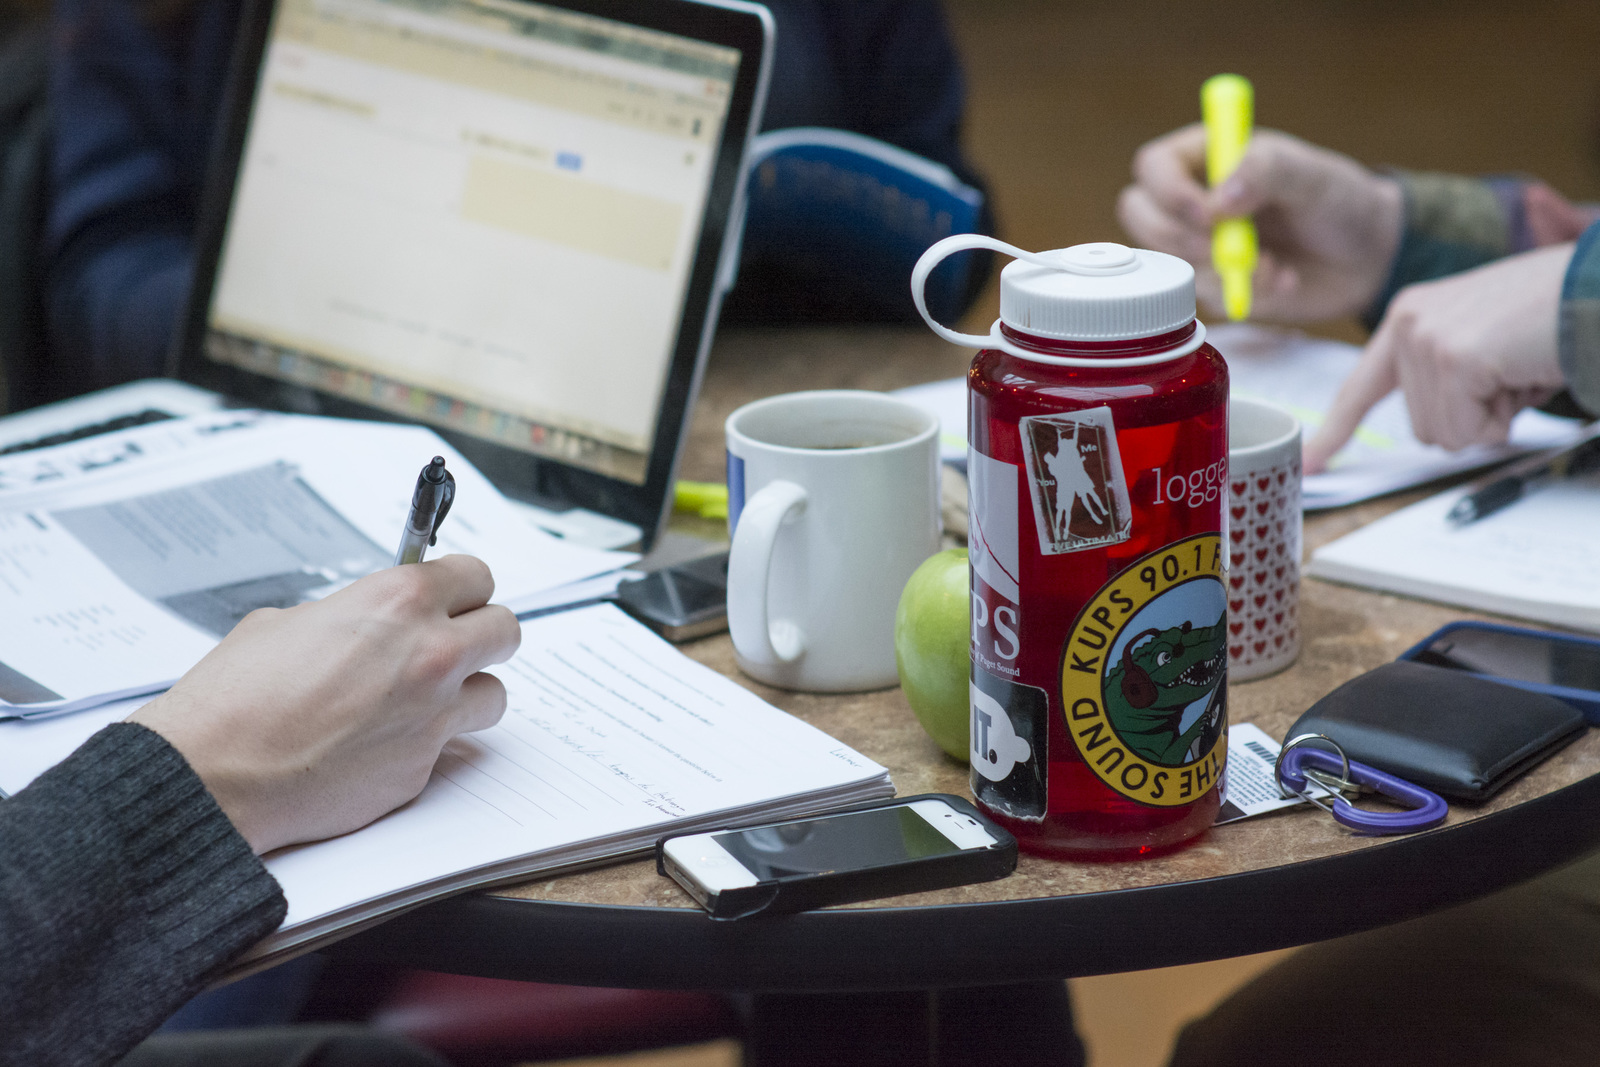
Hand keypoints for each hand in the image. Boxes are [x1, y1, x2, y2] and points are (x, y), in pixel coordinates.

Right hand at [130, 556, 521, 853]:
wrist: (212, 775)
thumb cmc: (235, 697)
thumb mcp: (288, 621)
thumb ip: (353, 615)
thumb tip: (371, 624)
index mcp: (400, 601)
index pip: (477, 576)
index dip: (461, 589)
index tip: (452, 599)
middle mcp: (432, 653)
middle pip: (505, 630)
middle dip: (480, 636)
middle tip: (453, 645)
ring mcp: (434, 716)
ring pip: (494, 695)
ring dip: (467, 695)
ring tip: (424, 701)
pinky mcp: (423, 769)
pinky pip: (448, 748)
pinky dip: (425, 744)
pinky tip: (380, 745)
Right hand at [1117, 125, 1403, 320]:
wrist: (1368, 256)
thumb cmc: (1338, 200)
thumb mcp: (1310, 174)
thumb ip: (1265, 171)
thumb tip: (1219, 199)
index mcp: (1205, 157)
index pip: (1152, 168)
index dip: (1169, 192)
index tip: (1209, 213)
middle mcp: (1191, 200)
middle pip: (1140, 218)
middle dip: (1182, 239)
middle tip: (1227, 246)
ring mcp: (1197, 245)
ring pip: (1168, 262)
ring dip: (1222, 269)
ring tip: (1273, 264)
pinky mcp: (1212, 285)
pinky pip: (1202, 297)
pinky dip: (1243, 293)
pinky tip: (1280, 279)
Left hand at [1304, 243, 1573, 471]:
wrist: (1596, 288)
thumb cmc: (1551, 314)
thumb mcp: (1479, 339)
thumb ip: (1442, 373)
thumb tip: (1438, 429)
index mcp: (1409, 317)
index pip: (1362, 386)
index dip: (1337, 430)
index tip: (1312, 462)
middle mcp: (1408, 323)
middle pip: (1422, 427)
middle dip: (1474, 416)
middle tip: (1508, 373)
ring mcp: (1427, 340)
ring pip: (1446, 434)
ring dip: (1493, 416)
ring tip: (1518, 368)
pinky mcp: (1453, 360)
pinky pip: (1471, 430)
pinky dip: (1506, 416)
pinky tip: (1522, 374)